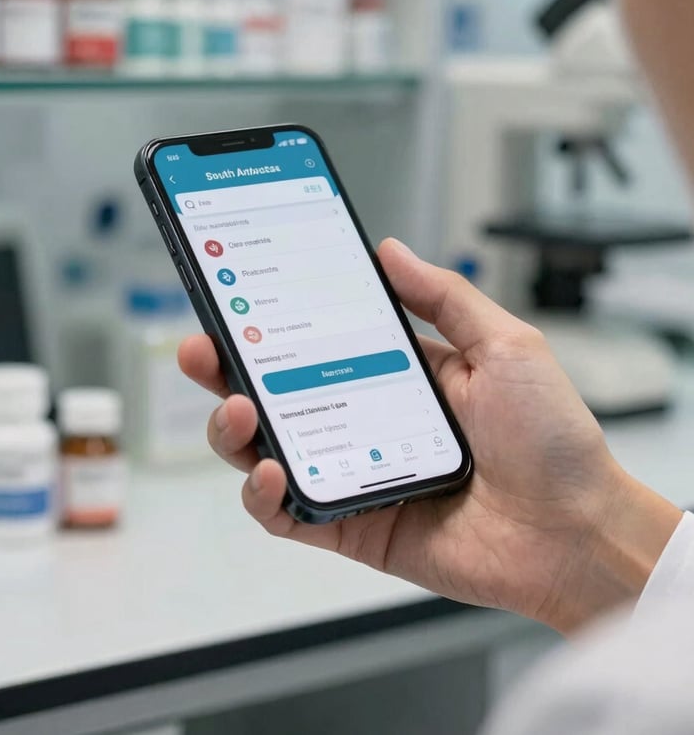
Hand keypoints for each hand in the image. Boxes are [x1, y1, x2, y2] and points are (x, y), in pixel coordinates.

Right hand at [179, 239, 681, 632]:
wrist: (576, 529)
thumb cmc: (551, 437)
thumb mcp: (504, 344)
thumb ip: (442, 296)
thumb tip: (388, 249)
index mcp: (394, 375)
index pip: (315, 342)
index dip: (271, 321)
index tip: (237, 294)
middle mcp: (364, 420)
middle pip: (275, 394)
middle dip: (227, 370)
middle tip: (204, 347)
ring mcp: (353, 473)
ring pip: (266, 451)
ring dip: (233, 430)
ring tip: (235, 407)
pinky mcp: (352, 526)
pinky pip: (289, 514)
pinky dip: (265, 497)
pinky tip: (269, 472)